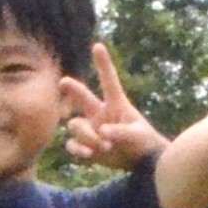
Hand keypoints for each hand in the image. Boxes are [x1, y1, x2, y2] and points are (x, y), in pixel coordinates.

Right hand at [59, 47, 168, 172]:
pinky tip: (88, 155)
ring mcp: (91, 128)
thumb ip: (121, 133)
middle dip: (72, 88)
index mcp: (117, 104)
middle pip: (82, 97)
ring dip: (86, 136)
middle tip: (64, 82)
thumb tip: (103, 132)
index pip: (108, 81)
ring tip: (104, 146)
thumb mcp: (137, 136)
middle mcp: (100, 113)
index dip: (103, 64)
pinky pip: (73, 144)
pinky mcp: (86, 144)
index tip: (98, 46)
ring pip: (75, 126)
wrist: (139, 161)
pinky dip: (78, 149)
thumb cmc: (143, 142)